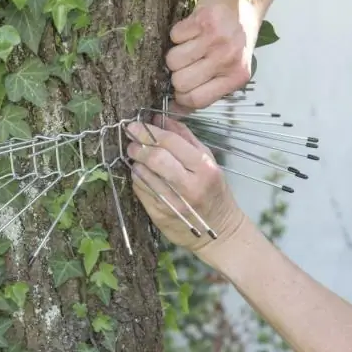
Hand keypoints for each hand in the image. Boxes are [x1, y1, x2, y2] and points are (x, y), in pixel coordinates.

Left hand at [125, 116, 246, 262]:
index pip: (171, 143)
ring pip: (144, 175)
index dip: (149, 132)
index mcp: (204, 168)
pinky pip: (141, 191)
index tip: (135, 126)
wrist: (220, 232)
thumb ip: (186, 139)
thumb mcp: (208, 162)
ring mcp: (174, 202)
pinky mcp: (160, 215)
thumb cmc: (213, 191)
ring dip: (135, 163)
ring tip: (135, 157)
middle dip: (139, 146)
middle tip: (132, 142)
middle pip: (156, 158)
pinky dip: (137, 179)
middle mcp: (190, 186)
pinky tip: (140, 174)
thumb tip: (161, 119)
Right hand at [165, 0, 260, 110]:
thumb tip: (176, 110)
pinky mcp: (204, 19)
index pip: (196, 100)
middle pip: (180, 81)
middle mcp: (227, 58)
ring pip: (173, 60)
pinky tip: (193, 31)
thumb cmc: (234, 43)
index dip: (181, 98)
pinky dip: (178, 34)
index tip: (179, 92)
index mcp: (236, 77)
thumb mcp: (230, 71)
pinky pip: (174, 36)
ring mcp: (216, 38)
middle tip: (188, 64)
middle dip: (176, 74)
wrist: (245, 6)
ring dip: (176, 54)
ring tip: (190, 47)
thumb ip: (207, 90)